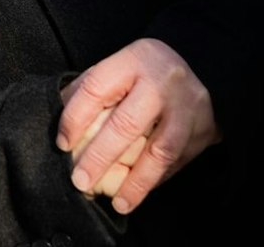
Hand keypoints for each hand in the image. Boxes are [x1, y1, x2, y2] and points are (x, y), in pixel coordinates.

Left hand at [56, 38, 218, 213]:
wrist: (203, 64)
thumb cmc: (145, 72)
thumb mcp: (118, 67)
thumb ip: (90, 90)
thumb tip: (59, 123)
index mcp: (133, 60)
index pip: (96, 89)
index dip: (74, 118)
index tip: (62, 144)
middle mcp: (162, 82)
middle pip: (127, 124)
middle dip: (100, 157)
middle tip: (80, 181)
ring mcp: (187, 107)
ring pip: (160, 151)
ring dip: (136, 182)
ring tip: (118, 203)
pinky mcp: (204, 129)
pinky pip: (177, 162)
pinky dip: (155, 181)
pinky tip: (138, 193)